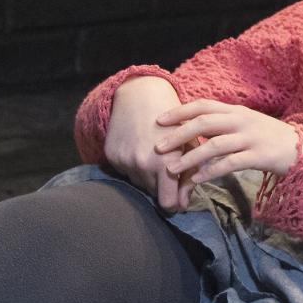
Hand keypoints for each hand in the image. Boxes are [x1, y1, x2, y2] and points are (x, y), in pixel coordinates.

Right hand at [101, 76, 191, 210]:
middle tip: (170, 173)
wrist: (141, 97)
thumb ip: (189, 177)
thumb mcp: (190, 146)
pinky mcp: (112, 156)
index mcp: (164, 163)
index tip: (179, 201)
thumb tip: (183, 204)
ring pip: (139, 184)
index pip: (167, 203)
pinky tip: (141, 151)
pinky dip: (134, 168)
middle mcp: (141, 165)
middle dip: (163, 189)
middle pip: (153, 194)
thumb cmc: (175, 121)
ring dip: (149, 179)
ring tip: (156, 159)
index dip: (174, 205)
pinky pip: (125, 173)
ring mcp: (124, 161)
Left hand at [152, 100, 298, 189]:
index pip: (203, 105)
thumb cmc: (269, 137)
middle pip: (204, 123)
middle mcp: (242, 121)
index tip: (159, 120)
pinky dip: (211, 171)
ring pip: (214, 145)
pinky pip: (230, 164)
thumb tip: (192, 126)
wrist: (302, 149)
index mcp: (236, 111)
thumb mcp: (246, 123)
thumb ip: (223, 123)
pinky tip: (197, 179)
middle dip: (178, 134)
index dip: (179, 111)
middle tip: (159, 146)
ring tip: (172, 168)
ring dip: (190, 157)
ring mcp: (251, 138)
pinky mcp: (258, 156)